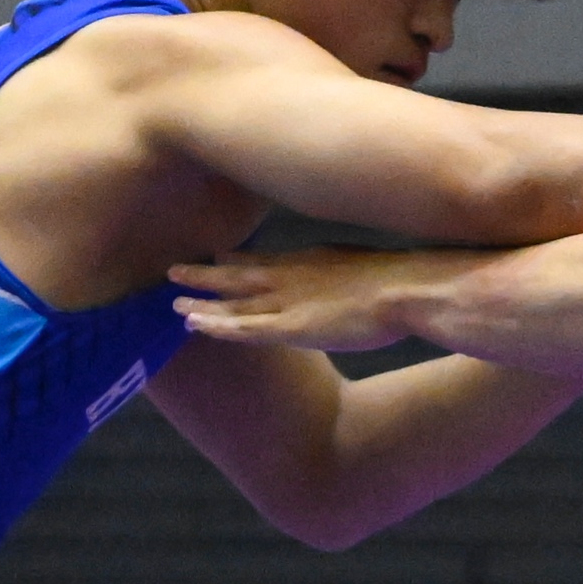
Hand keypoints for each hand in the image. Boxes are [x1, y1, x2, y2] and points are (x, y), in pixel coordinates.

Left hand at [171, 246, 424, 351]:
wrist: (408, 290)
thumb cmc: (402, 281)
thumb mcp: (370, 266)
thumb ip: (351, 273)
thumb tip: (359, 278)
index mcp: (312, 261)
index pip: (266, 261)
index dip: (238, 261)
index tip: (218, 256)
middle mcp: (292, 276)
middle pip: (238, 274)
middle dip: (206, 274)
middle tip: (175, 271)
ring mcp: (288, 301)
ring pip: (233, 301)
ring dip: (202, 300)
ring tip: (174, 301)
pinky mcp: (291, 326)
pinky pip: (243, 326)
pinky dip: (217, 324)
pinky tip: (193, 323)